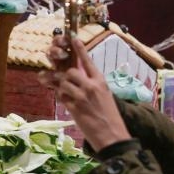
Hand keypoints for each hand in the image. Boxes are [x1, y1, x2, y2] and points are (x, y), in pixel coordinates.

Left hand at [39, 37, 130, 151]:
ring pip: (63, 83)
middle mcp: (91, 87)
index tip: (73, 38)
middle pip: (71, 71)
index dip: (80, 49)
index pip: (88, 61)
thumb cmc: (110, 116)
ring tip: (65, 93)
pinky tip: (65, 101)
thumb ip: (93, 85)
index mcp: (101, 82)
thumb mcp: (105, 96)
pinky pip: (61, 96)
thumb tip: (79, 78)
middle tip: (65, 81)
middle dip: (65, 76)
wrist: (112, 135)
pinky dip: (61, 97)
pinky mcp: (74, 108)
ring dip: (61, 87)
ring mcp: (82, 97)